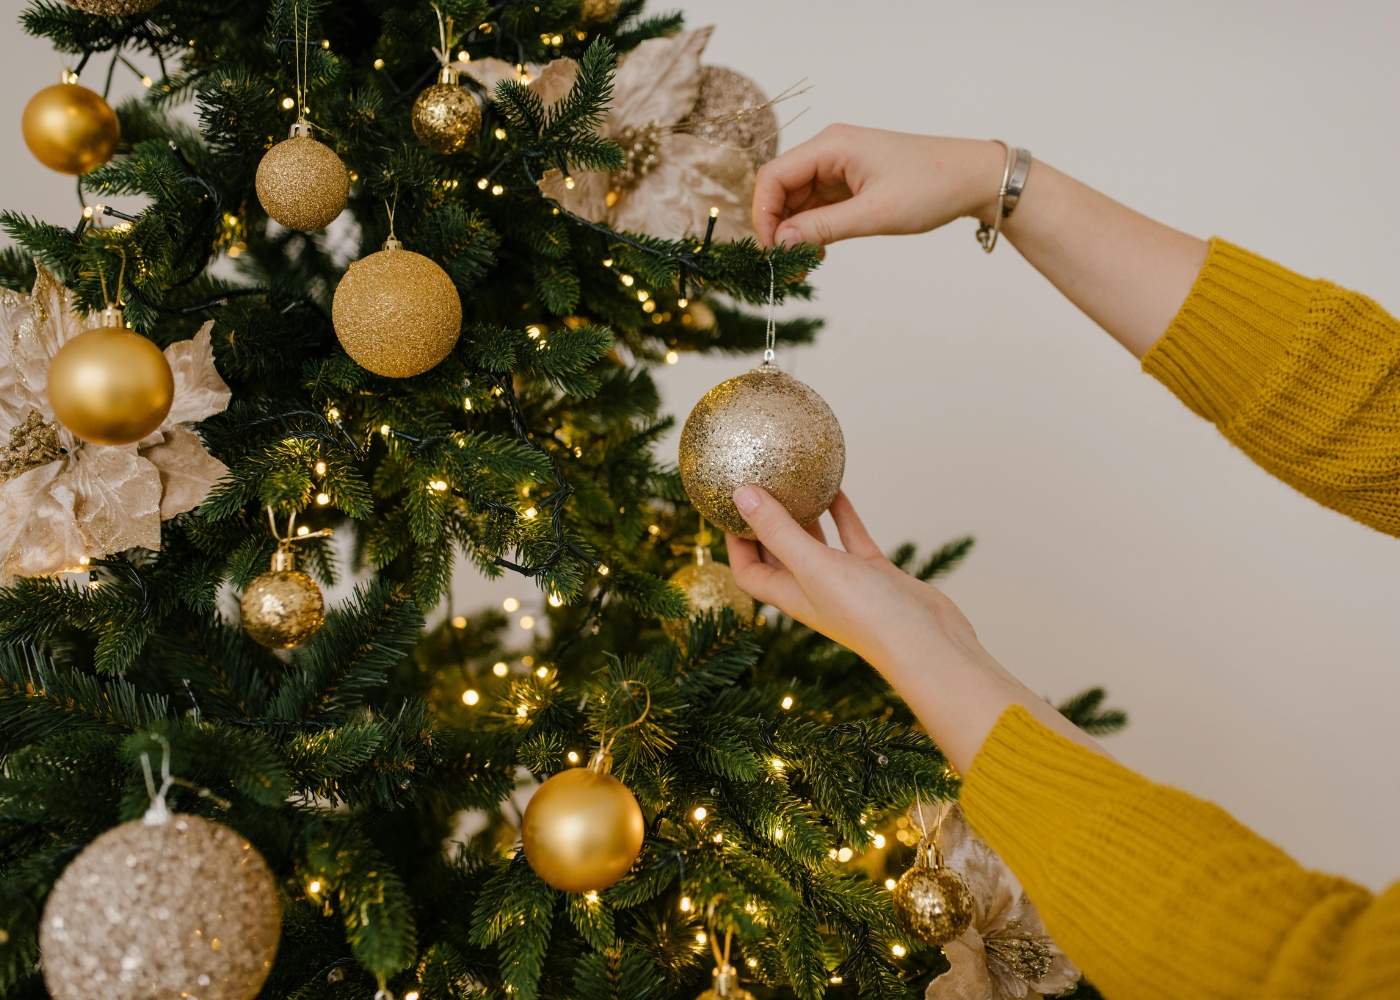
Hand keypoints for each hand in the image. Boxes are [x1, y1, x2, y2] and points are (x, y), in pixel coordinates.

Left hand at [726, 485, 1105, 772]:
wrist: (929, 641)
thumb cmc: (869, 614)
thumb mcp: (814, 566)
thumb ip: (778, 530)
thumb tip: (741, 494)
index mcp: (791, 595)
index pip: (748, 571)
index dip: (733, 543)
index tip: (726, 508)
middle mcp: (813, 590)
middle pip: (777, 555)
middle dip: (764, 524)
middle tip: (758, 486)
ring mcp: (846, 582)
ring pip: (815, 543)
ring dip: (802, 515)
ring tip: (791, 481)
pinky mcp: (875, 573)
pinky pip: (852, 538)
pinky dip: (842, 514)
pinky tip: (836, 488)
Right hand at [752, 127, 1004, 247]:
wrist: (974, 178)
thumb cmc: (932, 187)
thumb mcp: (875, 213)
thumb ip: (823, 228)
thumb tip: (781, 243)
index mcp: (831, 145)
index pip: (773, 176)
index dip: (763, 214)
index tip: (771, 251)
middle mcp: (829, 151)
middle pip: (781, 189)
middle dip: (777, 228)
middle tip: (784, 266)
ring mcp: (839, 167)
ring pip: (797, 201)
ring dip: (794, 233)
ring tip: (802, 265)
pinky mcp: (850, 183)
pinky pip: (817, 207)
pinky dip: (812, 230)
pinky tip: (817, 253)